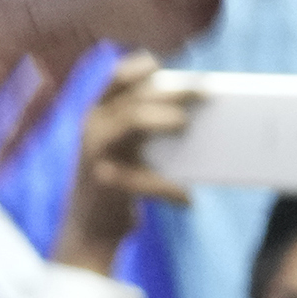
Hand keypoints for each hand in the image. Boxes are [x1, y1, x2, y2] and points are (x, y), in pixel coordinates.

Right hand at [49, 69, 194, 272]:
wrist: (89, 235)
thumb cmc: (117, 188)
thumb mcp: (128, 152)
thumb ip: (148, 130)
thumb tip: (200, 114)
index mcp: (98, 117)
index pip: (118, 78)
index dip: (143, 66)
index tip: (173, 62)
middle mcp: (93, 129)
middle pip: (137, 96)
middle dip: (174, 90)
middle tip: (207, 92)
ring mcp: (96, 156)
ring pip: (133, 120)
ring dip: (164, 119)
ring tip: (186, 125)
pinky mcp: (106, 185)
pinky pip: (145, 180)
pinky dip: (171, 189)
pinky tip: (189, 201)